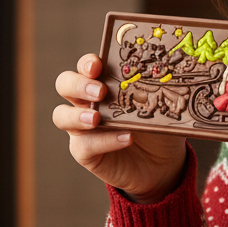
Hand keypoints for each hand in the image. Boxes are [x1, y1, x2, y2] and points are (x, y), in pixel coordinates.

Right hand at [53, 53, 185, 200]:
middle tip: (99, 92)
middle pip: (65, 84)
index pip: (86, 66)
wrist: (160, 163)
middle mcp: (86, 102)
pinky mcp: (84, 152)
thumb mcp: (159, 106)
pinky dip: (105, 141)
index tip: (98, 65)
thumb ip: (157, 92)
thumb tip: (166, 75)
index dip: (87, 63)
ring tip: (96, 119)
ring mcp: (82, 127)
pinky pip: (85, 145)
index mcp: (103, 83)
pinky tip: (126, 138)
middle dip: (78, 84)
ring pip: (61, 116)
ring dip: (77, 115)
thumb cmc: (156, 127)